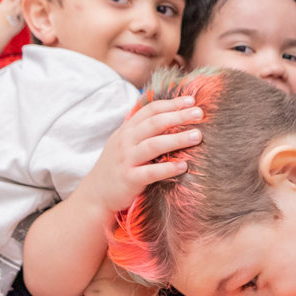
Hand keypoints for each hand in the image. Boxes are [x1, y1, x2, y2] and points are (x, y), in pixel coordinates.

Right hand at [80, 96, 201, 214]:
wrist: (95, 194)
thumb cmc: (117, 166)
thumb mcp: (125, 142)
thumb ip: (143, 130)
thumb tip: (170, 116)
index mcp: (127, 130)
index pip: (150, 110)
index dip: (171, 104)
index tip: (191, 101)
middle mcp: (126, 141)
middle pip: (154, 123)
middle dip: (178, 116)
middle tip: (199, 113)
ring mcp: (126, 160)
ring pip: (153, 145)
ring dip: (177, 139)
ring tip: (197, 136)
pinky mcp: (129, 179)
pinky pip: (150, 172)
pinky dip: (167, 169)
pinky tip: (184, 166)